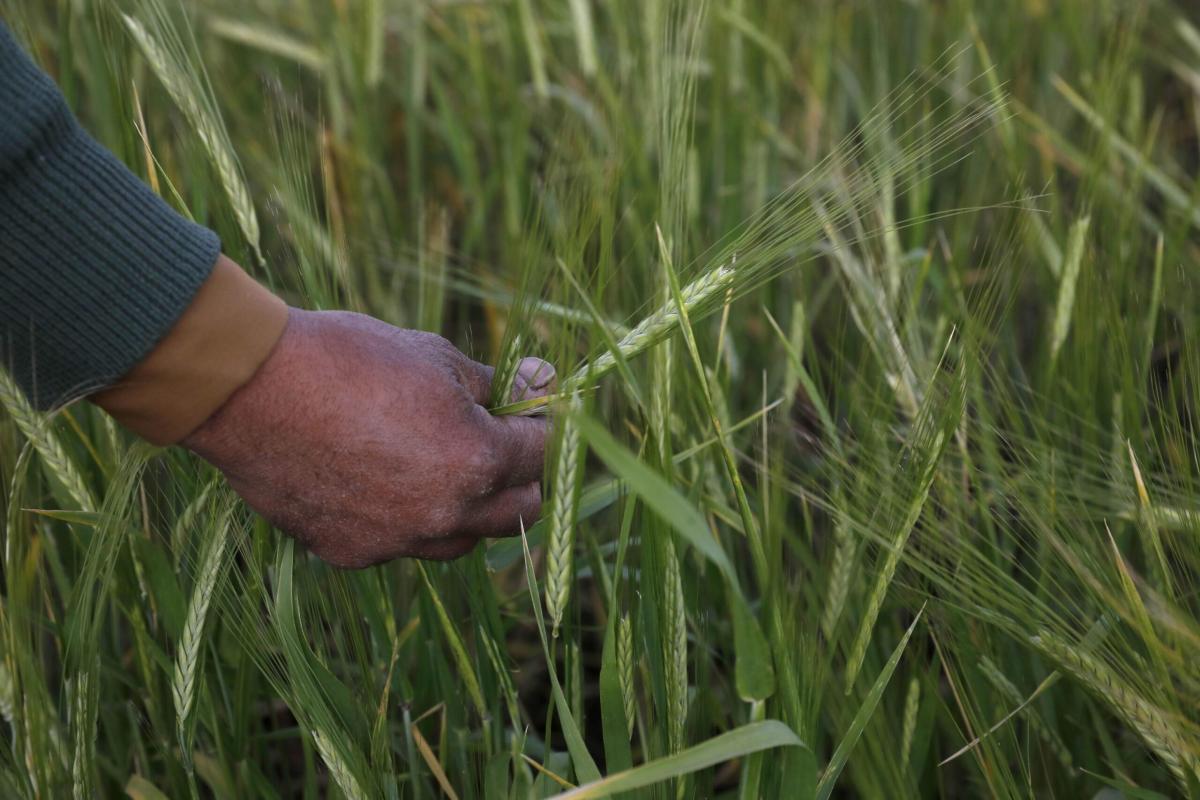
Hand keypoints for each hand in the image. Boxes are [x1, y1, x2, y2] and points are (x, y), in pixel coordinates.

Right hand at [182, 308, 554, 566]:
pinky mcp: (351, 552)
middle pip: (519, 512)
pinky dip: (406, 517)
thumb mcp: (434, 355)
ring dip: (469, 507)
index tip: (530, 404)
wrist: (249, 386)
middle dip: (521, 474)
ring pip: (462, 539)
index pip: (541, 453)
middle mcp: (445, 514)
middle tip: (502, 440)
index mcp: (476, 459)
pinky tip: (381, 479)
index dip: (542, 423)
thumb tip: (537, 384)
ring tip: (442, 462)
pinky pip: (401, 544)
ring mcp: (397, 541)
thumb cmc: (347, 358)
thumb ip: (493, 384)